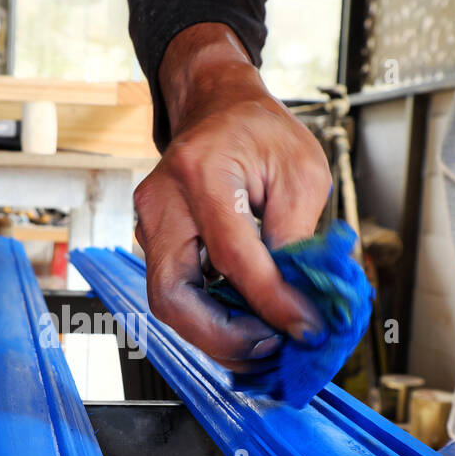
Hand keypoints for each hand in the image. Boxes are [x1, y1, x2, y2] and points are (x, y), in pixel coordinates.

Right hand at [134, 23, 331, 371]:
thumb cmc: (261, 132)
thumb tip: (299, 303)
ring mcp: (149, 224)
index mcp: (202, 172)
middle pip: (173, 295)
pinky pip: (175, 292)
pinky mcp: (153, 242)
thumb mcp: (303, 172)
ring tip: (265, 342)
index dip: (270, 301)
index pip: (231, 256)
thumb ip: (297, 238)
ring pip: (168, 303)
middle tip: (271, 347)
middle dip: (223, 337)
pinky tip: (245, 326)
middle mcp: (163, 202)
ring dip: (217, 335)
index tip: (305, 327)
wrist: (218, 108)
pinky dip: (210, 318)